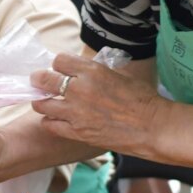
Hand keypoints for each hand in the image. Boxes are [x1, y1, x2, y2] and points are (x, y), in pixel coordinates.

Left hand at [30, 53, 162, 154]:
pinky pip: (50, 125)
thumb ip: (96, 72)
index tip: (59, 69)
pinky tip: (54, 119)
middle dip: (40, 79)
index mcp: (92, 71)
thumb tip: (82, 70)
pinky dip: (49, 121)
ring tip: (45, 102)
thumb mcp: (119, 74)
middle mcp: (80, 89)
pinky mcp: (77, 132)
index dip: (58, 64)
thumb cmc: (141, 99)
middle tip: (39, 82)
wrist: (153, 127)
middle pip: (44, 79)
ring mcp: (76, 112)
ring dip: (42, 101)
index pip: (58, 60)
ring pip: (42, 104)